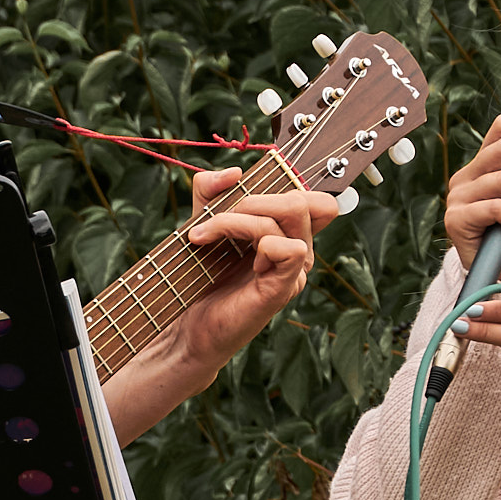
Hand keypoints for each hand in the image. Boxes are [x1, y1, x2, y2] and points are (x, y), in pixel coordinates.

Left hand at [102, 166, 338, 441]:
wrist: (185, 328)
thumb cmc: (199, 280)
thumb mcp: (202, 221)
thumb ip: (212, 191)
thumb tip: (234, 171)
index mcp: (286, 235)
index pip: (315, 200)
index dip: (290, 183)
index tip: (242, 190)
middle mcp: (296, 251)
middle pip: (309, 201)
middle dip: (259, 196)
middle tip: (218, 215)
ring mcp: (293, 271)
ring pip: (292, 215)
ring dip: (241, 216)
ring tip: (205, 234)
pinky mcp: (282, 288)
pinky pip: (288, 249)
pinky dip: (258, 239)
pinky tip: (236, 257)